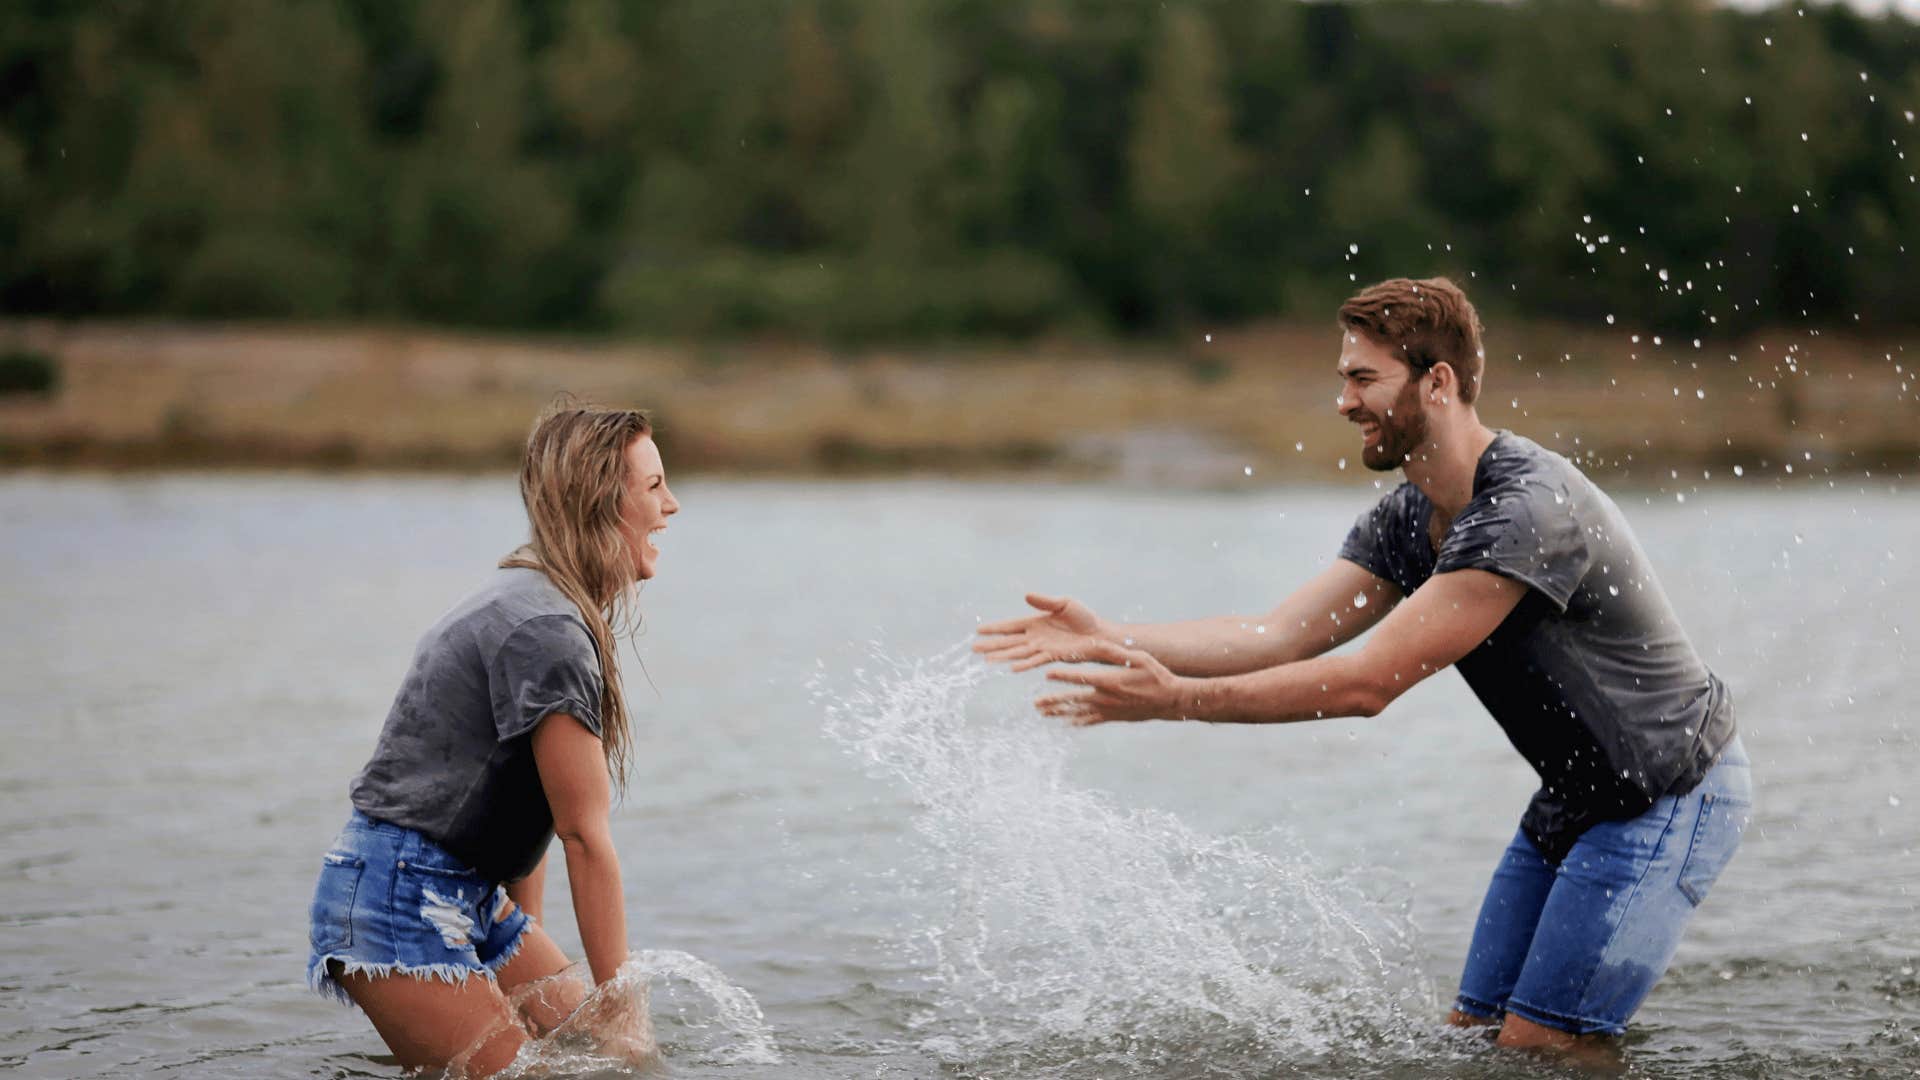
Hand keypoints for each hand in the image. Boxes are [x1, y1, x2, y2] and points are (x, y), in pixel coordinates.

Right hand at [973, 593, 1109, 672]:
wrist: (1100, 634)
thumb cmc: (1083, 618)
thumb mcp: (1063, 603)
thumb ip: (1044, 601)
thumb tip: (1026, 595)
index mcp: (1035, 622)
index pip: (1010, 626)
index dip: (995, 629)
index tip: (978, 630)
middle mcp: (1036, 636)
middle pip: (1009, 641)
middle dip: (991, 645)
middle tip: (973, 649)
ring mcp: (1043, 647)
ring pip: (1018, 653)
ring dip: (1002, 656)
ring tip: (986, 661)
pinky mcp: (1053, 656)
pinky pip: (1035, 660)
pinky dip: (1024, 664)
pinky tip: (1011, 668)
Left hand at [1033, 639, 1190, 725]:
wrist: (1170, 701)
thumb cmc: (1155, 675)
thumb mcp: (1138, 657)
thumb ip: (1114, 651)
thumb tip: (1094, 641)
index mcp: (1110, 680)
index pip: (1080, 677)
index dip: (1062, 676)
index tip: (1046, 674)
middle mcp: (1106, 698)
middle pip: (1074, 700)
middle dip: (1053, 701)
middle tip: (1036, 704)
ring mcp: (1109, 710)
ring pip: (1079, 713)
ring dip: (1060, 713)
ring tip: (1044, 714)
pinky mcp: (1114, 717)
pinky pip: (1091, 721)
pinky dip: (1078, 722)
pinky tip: (1067, 724)